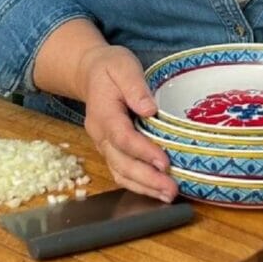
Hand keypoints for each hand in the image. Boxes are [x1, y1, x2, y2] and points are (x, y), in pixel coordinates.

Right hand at [77, 44, 177, 202]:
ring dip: (145, 187)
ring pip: (120, 173)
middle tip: (172, 189)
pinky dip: (139, 185)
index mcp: (103, 113)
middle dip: (147, 179)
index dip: (143, 151)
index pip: (122, 137)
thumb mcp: (122, 66)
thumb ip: (134, 86)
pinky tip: (157, 191)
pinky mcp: (111, 151)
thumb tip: (150, 110)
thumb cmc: (110, 68)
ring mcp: (104, 145)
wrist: (90, 73)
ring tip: (169, 195)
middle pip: (121, 162)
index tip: (164, 162)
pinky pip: (122, 173)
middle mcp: (100, 134)